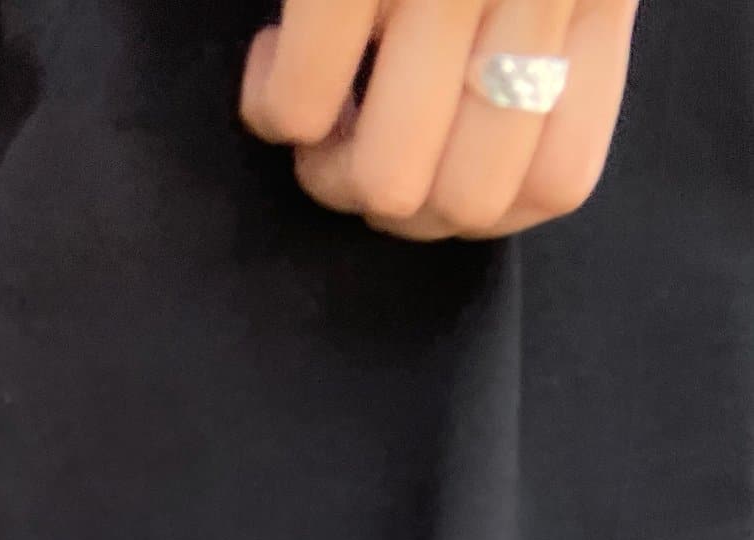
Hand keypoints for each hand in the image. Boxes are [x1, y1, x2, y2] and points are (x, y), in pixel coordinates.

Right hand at [239, 0, 639, 239]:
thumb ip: (521, 51)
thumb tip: (439, 186)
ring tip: (311, 85)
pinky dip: (271, 100)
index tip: (424, 149)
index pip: (555, 184)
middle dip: (388, 192)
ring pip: (386, 180)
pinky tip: (272, 45)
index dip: (474, 206)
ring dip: (327, 160)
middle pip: (462, 203)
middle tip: (353, 125)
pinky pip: (299, 111)